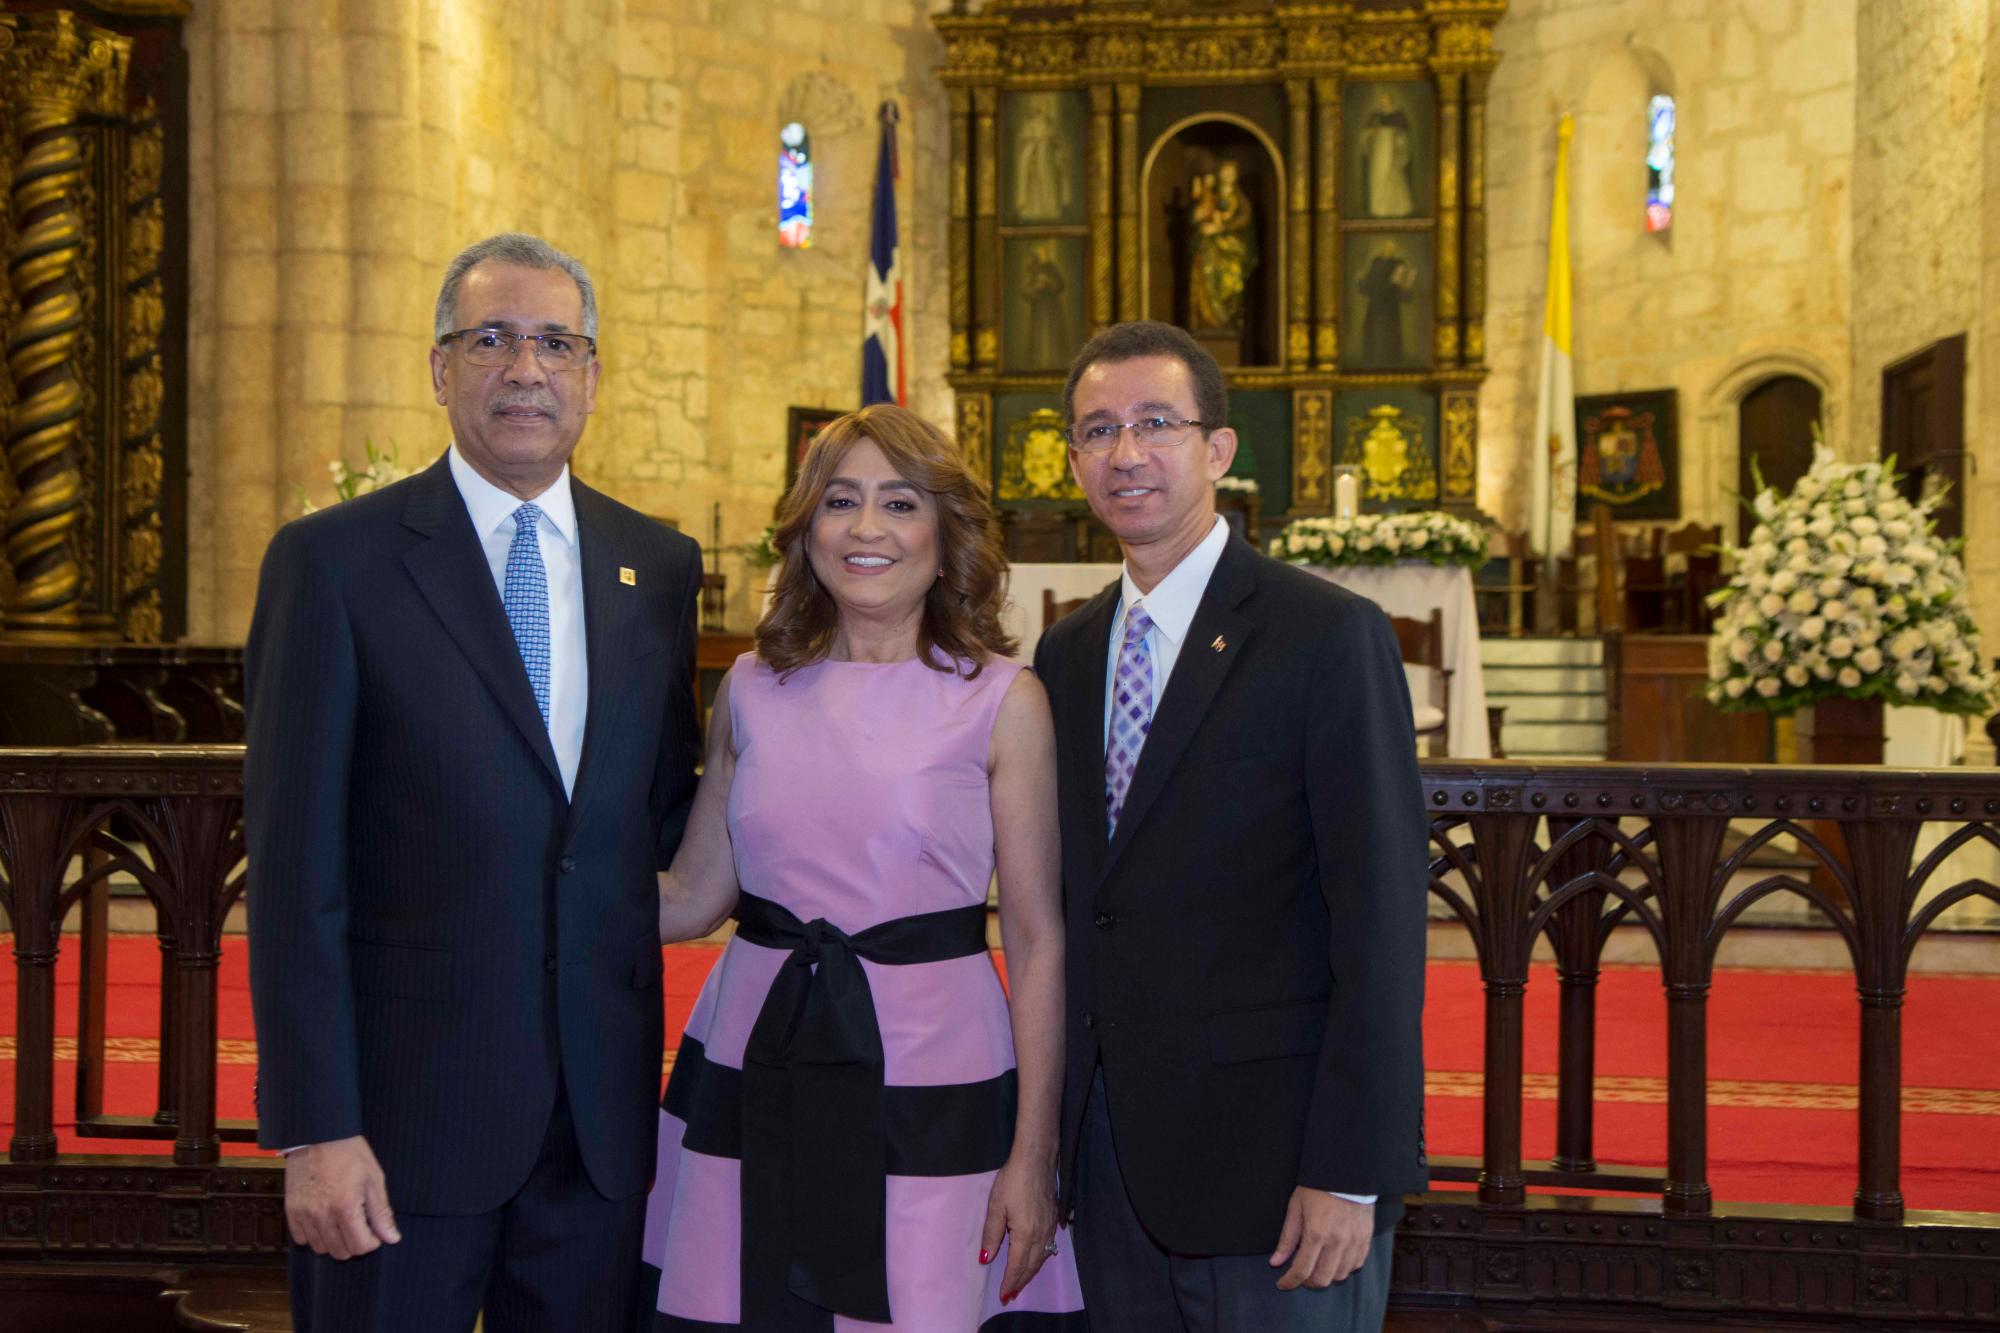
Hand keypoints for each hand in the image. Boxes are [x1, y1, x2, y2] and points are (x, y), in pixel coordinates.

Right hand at [285, 1135, 400, 1259]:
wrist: (320, 1135)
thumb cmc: (350, 1153)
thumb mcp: (374, 1180)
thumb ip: (381, 1213)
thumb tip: (391, 1238)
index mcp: (345, 1207)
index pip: (360, 1246)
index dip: (372, 1242)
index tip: (375, 1232)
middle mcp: (322, 1215)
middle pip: (340, 1252)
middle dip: (355, 1243)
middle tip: (360, 1226)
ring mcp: (304, 1214)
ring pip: (320, 1248)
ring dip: (335, 1241)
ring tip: (343, 1222)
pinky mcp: (291, 1210)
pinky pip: (301, 1238)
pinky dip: (314, 1235)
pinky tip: (325, 1221)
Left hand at [979, 1154, 1057, 1303]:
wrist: (1036, 1160)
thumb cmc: (1012, 1181)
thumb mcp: (996, 1207)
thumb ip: (991, 1235)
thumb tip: (986, 1260)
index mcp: (1025, 1235)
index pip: (1017, 1266)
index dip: (1010, 1282)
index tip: (1004, 1296)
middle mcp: (1041, 1236)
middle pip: (1031, 1266)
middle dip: (1020, 1282)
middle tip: (1011, 1296)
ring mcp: (1050, 1228)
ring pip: (1041, 1259)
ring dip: (1031, 1273)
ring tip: (1021, 1283)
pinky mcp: (1054, 1220)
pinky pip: (1048, 1248)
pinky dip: (1040, 1260)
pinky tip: (1036, 1261)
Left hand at [1269, 1189, 1370, 1290]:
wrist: (1347, 1173)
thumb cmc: (1318, 1188)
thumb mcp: (1296, 1208)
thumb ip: (1287, 1238)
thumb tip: (1275, 1262)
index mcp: (1316, 1233)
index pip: (1302, 1270)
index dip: (1289, 1281)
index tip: (1282, 1284)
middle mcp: (1337, 1242)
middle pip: (1322, 1279)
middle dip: (1307, 1282)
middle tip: (1300, 1274)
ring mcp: (1354, 1242)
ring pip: (1340, 1275)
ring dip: (1326, 1276)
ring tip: (1317, 1265)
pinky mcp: (1366, 1239)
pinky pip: (1356, 1265)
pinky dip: (1344, 1268)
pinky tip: (1335, 1259)